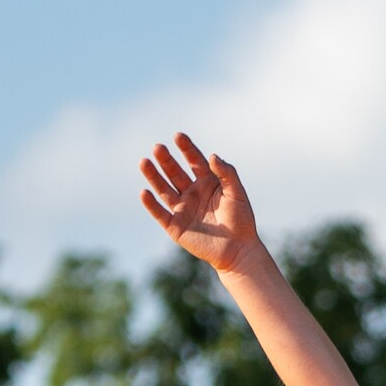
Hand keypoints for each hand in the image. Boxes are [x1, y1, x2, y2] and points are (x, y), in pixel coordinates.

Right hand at [137, 131, 260, 273]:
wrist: (238, 250)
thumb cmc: (241, 220)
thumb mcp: (237, 193)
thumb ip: (227, 173)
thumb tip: (212, 156)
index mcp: (207, 183)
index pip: (194, 161)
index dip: (186, 148)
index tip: (178, 136)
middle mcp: (192, 193)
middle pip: (175, 172)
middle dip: (166, 160)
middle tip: (158, 147)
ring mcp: (182, 209)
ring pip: (164, 189)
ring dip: (153, 176)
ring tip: (144, 161)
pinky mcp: (175, 226)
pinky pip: (160, 213)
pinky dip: (151, 204)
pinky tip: (144, 192)